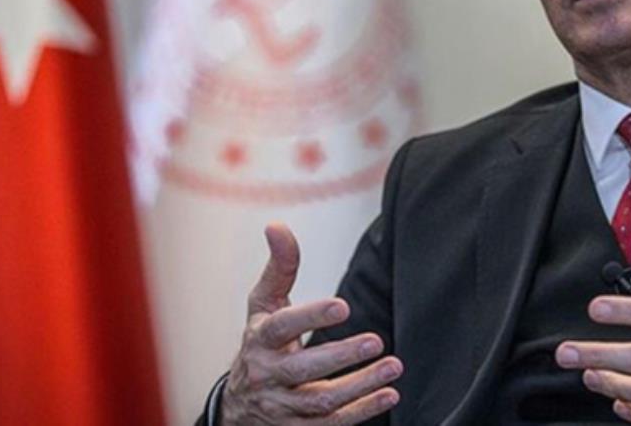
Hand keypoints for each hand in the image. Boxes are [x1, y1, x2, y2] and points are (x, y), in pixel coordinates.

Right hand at [221, 223, 401, 424]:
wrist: (238, 406)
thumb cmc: (260, 343)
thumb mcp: (263, 306)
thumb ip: (279, 268)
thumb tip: (277, 225)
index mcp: (259, 339)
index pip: (281, 328)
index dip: (310, 317)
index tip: (343, 306)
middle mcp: (266, 375)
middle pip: (302, 370)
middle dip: (340, 356)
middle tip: (375, 341)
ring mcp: (280, 407)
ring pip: (319, 402)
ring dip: (359, 386)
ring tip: (392, 366)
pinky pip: (330, 425)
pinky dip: (361, 412)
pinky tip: (389, 394)